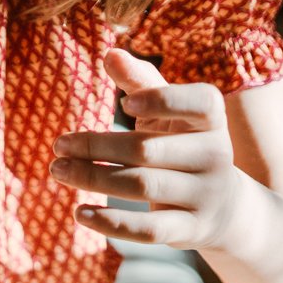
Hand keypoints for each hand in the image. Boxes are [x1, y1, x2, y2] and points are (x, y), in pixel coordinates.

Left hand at [50, 49, 245, 249]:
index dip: (164, 101)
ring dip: (93, 178)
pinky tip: (80, 213)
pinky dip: (112, 222)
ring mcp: (205, 195)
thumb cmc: (183, 146)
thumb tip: (110, 52)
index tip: (124, 104)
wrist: (225, 208)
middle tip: (59, 145)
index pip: (201, 103)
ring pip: (143, 186)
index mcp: (212, 121)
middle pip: (148, 149)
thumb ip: (141, 82)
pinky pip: (149, 229)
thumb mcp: (170, 114)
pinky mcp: (191, 229)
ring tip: (57, 170)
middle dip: (97, 146)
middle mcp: (216, 156)